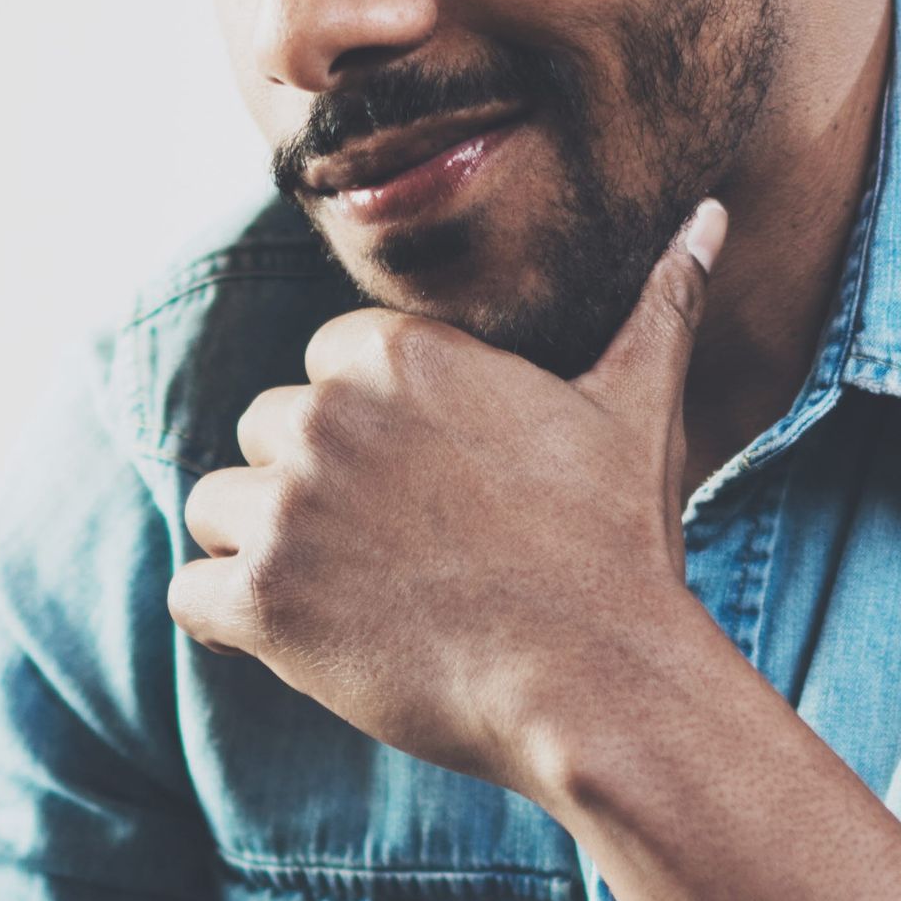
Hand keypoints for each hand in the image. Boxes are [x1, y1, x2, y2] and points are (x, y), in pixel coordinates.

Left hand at [166, 200, 728, 802]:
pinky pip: (189, 595)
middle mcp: (325, 412)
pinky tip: (304, 643)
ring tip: (355, 601)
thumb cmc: (617, 548)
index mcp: (396, 352)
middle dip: (310, 493)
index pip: (322, 369)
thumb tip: (710, 218)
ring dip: (266, 557)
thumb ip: (659, 305)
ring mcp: (285, 505)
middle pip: (263, 436)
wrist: (599, 682)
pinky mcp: (260, 597)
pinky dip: (229, 623)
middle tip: (398, 557)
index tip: (423, 493)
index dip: (367, 439)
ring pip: (219, 511)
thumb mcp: (639, 409)